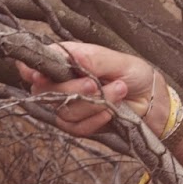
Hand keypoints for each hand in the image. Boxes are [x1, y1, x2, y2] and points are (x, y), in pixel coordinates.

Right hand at [15, 41, 160, 137]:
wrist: (151, 101)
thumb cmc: (135, 74)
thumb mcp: (118, 60)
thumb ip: (93, 59)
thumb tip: (71, 57)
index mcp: (67, 60)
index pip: (37, 64)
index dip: (30, 70)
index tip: (37, 75)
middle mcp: (62, 82)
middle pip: (44, 91)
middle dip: (70, 89)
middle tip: (95, 84)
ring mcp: (68, 105)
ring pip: (63, 110)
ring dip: (92, 103)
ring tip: (118, 91)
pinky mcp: (78, 125)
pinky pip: (77, 127)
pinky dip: (96, 119)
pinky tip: (112, 111)